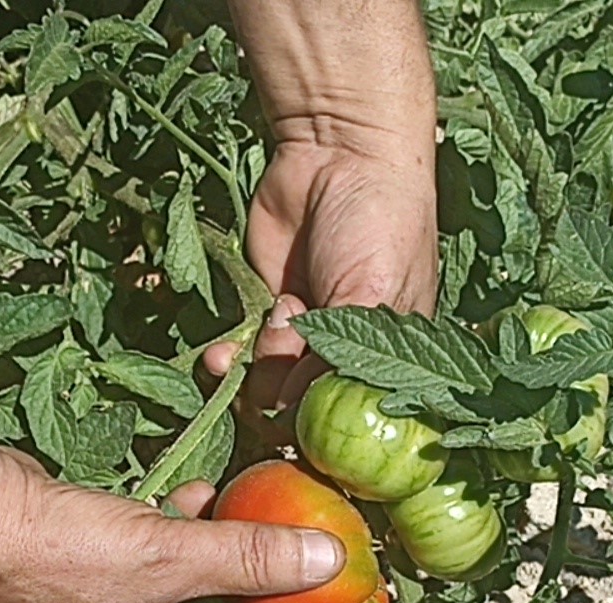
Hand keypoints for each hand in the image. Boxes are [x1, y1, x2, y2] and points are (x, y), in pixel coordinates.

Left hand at [204, 134, 439, 428]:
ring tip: (278, 316)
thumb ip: (337, 363)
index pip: (354, 428)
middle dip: (281, 397)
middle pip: (302, 417)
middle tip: (288, 350)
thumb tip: (296, 419)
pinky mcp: (265, 313)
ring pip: (265, 391)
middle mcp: (346, 359)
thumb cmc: (380, 225)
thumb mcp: (373, 298)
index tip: (301, 432)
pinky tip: (221, 354)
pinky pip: (240, 359)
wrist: (336, 153)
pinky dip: (227, 363)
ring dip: (256, 371)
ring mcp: (303, 338)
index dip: (323, 439)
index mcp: (392, 365)